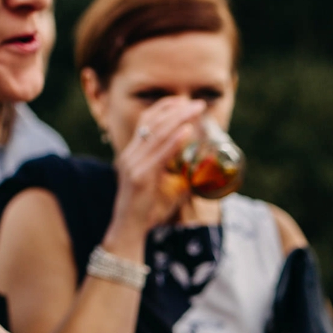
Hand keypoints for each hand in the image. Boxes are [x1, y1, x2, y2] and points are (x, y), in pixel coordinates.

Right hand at [108, 98, 206, 240]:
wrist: (128, 231)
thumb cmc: (147, 212)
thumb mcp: (164, 188)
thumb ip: (179, 176)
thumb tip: (203, 171)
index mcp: (132, 154)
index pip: (147, 121)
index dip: (165, 108)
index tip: (184, 101)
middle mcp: (129, 155)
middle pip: (152, 122)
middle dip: (176, 109)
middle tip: (197, 103)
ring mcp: (132, 165)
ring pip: (156, 134)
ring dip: (179, 119)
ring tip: (196, 110)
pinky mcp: (139, 177)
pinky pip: (159, 154)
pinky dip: (174, 141)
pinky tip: (188, 131)